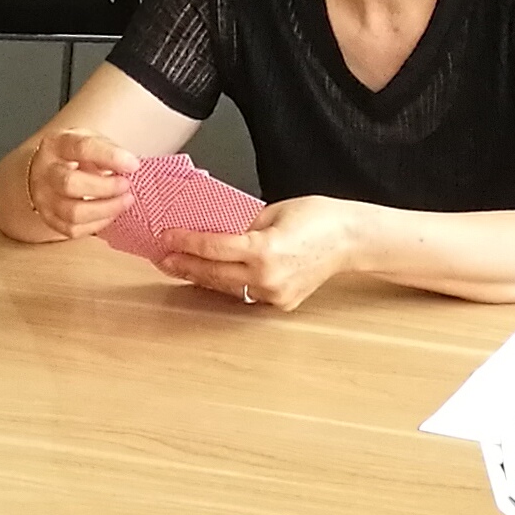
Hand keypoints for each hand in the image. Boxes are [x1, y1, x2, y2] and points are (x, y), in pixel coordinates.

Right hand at [24, 130, 138, 240]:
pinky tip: (111, 213)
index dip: (110, 157)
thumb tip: (129, 166)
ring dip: (106, 209)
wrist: (48, 169)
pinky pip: (73, 229)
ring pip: (72, 212)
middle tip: (126, 185)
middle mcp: (45, 171)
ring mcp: (44, 198)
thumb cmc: (76, 155)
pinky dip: (97, 224)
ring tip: (125, 201)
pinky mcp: (48, 218)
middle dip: (105, 188)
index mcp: (57, 145)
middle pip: (70, 183)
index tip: (133, 165)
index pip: (82, 148)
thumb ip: (108, 150)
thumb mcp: (91, 140)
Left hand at [157, 196, 354, 308]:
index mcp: (264, 250)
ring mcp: (274, 294)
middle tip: (162, 258)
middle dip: (185, 265)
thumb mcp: (273, 211)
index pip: (213, 247)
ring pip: (226, 287)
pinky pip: (245, 293)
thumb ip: (241, 223)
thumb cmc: (319, 217)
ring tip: (179, 267)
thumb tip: (213, 229)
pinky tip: (211, 275)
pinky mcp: (281, 302)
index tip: (166, 236)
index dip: (186, 242)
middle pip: (213, 273)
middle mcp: (267, 277)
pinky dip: (227, 283)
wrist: (351, 240)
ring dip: (201, 277)